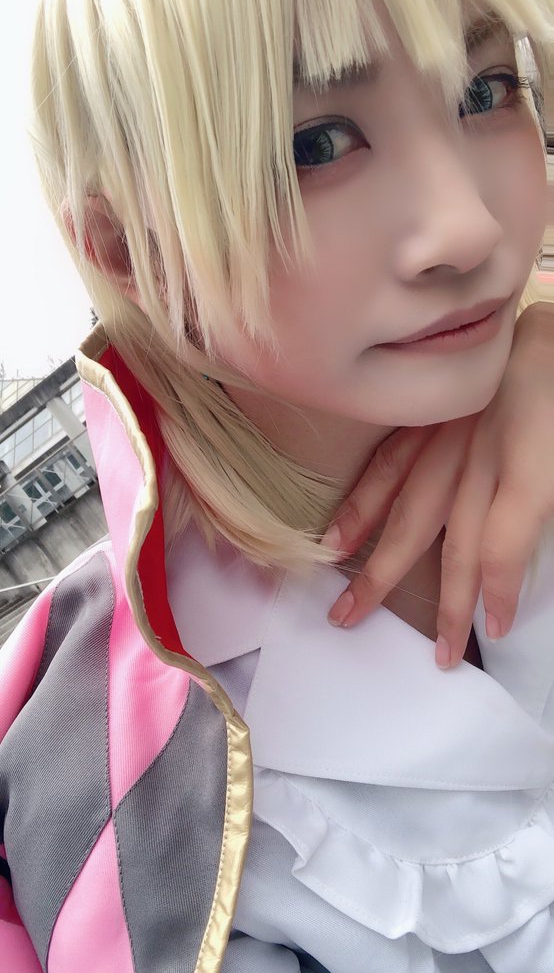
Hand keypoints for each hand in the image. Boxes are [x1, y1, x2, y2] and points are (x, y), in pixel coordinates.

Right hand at [324, 300, 553, 668]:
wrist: (544, 318)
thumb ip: (541, 506)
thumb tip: (516, 567)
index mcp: (530, 460)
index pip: (506, 540)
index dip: (498, 589)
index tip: (492, 631)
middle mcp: (480, 453)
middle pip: (455, 537)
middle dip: (445, 599)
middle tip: (434, 654)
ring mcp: (447, 434)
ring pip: (411, 508)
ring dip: (383, 560)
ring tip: (352, 604)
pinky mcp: (426, 417)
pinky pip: (389, 464)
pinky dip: (363, 503)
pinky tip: (338, 533)